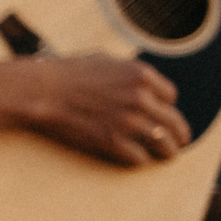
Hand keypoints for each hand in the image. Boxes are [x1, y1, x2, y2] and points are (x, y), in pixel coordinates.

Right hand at [21, 54, 189, 166]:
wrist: (42, 91)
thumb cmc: (67, 73)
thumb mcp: (105, 59)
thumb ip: (128, 71)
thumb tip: (141, 82)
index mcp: (141, 74)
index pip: (170, 97)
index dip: (165, 107)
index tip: (160, 114)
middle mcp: (141, 98)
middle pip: (174, 123)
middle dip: (178, 134)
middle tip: (178, 142)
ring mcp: (128, 122)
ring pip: (164, 144)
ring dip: (166, 152)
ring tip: (166, 156)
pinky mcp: (113, 143)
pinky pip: (140, 158)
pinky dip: (140, 160)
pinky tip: (137, 158)